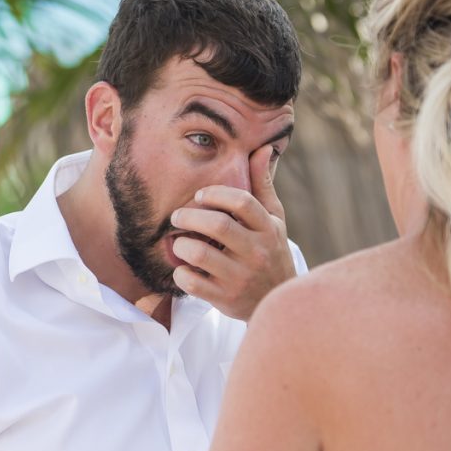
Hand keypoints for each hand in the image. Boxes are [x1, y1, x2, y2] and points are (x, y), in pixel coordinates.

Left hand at [169, 145, 296, 320]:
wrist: (274, 301)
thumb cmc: (269, 251)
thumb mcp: (273, 219)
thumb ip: (263, 186)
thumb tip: (262, 149)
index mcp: (268, 229)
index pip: (243, 202)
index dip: (216, 193)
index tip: (200, 195)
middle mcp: (257, 252)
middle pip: (218, 225)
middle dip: (189, 215)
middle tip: (177, 215)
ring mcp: (240, 277)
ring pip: (200, 253)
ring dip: (182, 244)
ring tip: (180, 242)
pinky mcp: (224, 298)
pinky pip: (191, 281)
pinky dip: (180, 272)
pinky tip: (183, 267)